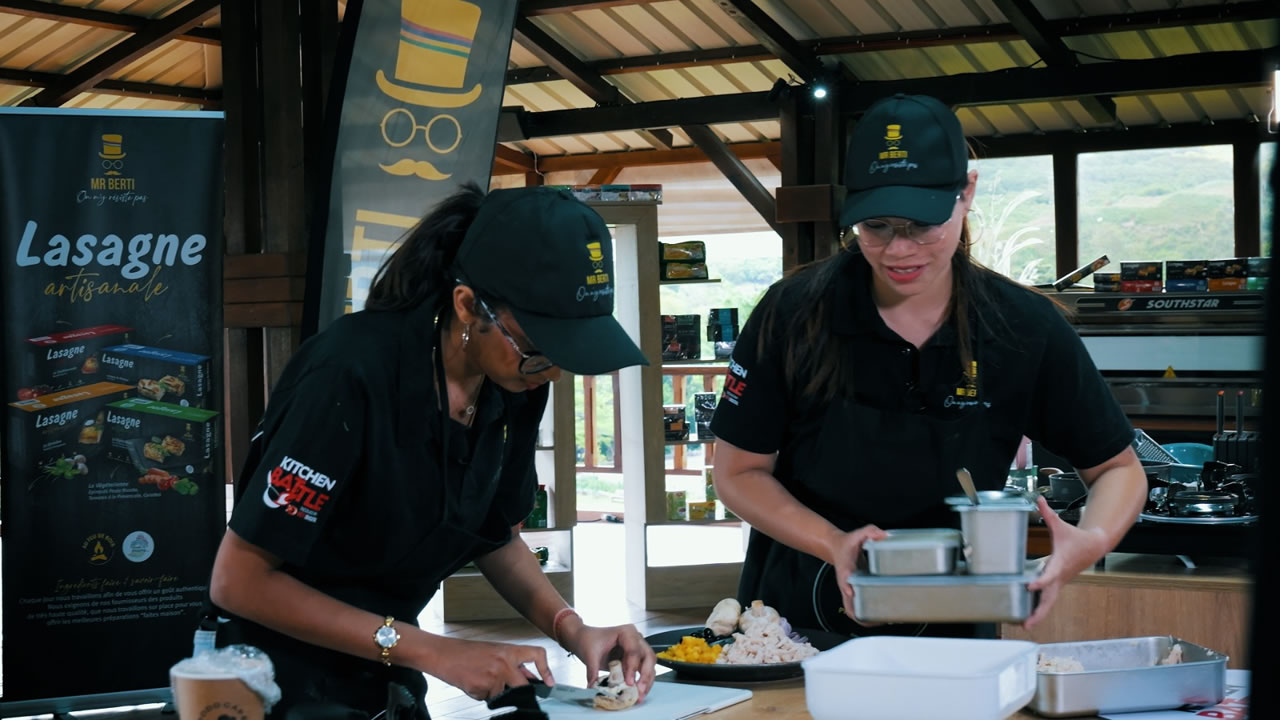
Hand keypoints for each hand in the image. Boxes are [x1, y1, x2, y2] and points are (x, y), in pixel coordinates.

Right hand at [428, 635, 553, 700]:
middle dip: (520, 692)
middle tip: (510, 690)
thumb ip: (511, 663)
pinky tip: (473, 683)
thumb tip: (528, 676)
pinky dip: (482, 695)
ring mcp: (493, 677)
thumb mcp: (494, 651)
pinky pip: (488, 699)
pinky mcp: (480, 690)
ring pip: (504, 695)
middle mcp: (504, 663)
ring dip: (495, 693)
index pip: (537, 654)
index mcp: (508, 651)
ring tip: (481, 679)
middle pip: (524, 686)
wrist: (443, 654)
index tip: (549, 682)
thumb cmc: (466, 652)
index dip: (546, 669)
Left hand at [559, 619, 655, 700]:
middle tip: (639, 691)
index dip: (632, 667)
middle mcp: (636, 639)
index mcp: (626, 632)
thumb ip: (593, 671)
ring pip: (650, 665)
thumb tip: (594, 688)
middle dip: (645, 676)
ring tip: (639, 696)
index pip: (634, 650)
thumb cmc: (589, 640)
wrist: (584, 638)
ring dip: (646, 682)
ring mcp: (637, 649)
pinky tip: (637, 693)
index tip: (628, 682)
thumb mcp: (590, 655)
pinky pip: (644, 671)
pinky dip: (642, 682)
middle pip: (648, 657)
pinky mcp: (635, 660)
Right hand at [829, 524, 888, 623]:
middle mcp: (845, 583)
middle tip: (878, 619)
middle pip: (848, 605)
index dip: (848, 586)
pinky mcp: (852, 593)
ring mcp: (848, 590)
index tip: (852, 593)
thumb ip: (871, 531)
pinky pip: (857, 609)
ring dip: (864, 620)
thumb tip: (884, 535)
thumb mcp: (859, 533)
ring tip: (882, 622)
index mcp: (845, 568)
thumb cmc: (848, 544)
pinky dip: (866, 617)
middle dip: (860, 615)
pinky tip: (880, 618)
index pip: (844, 579)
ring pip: (852, 611)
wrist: (836, 548)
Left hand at [1025, 495, 1108, 628]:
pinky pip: (1047, 599)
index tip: (1031, 586)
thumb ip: (1047, 513)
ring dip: (1038, 614)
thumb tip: (1037, 498)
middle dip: (1039, 611)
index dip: (1041, 581)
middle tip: (1027, 624)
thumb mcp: (1060, 525)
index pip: (1049, 575)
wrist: (1094, 546)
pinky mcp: (1056, 584)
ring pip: (1048, 602)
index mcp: (1059, 564)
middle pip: (1048, 598)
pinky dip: (1038, 607)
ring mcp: (1058, 583)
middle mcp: (1059, 577)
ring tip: (1024, 626)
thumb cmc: (1075, 537)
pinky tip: (1026, 615)